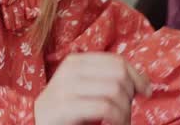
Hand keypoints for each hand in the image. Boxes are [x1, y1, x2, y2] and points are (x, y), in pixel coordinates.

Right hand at [34, 53, 150, 124]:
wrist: (33, 124)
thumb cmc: (62, 113)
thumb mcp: (82, 90)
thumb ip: (102, 80)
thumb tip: (139, 81)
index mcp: (76, 62)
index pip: (117, 61)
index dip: (137, 76)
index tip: (146, 91)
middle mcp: (71, 70)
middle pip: (119, 74)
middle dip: (130, 94)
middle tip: (128, 111)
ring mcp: (66, 88)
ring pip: (114, 91)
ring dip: (125, 111)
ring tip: (121, 122)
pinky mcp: (65, 107)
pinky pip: (105, 108)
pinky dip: (117, 118)